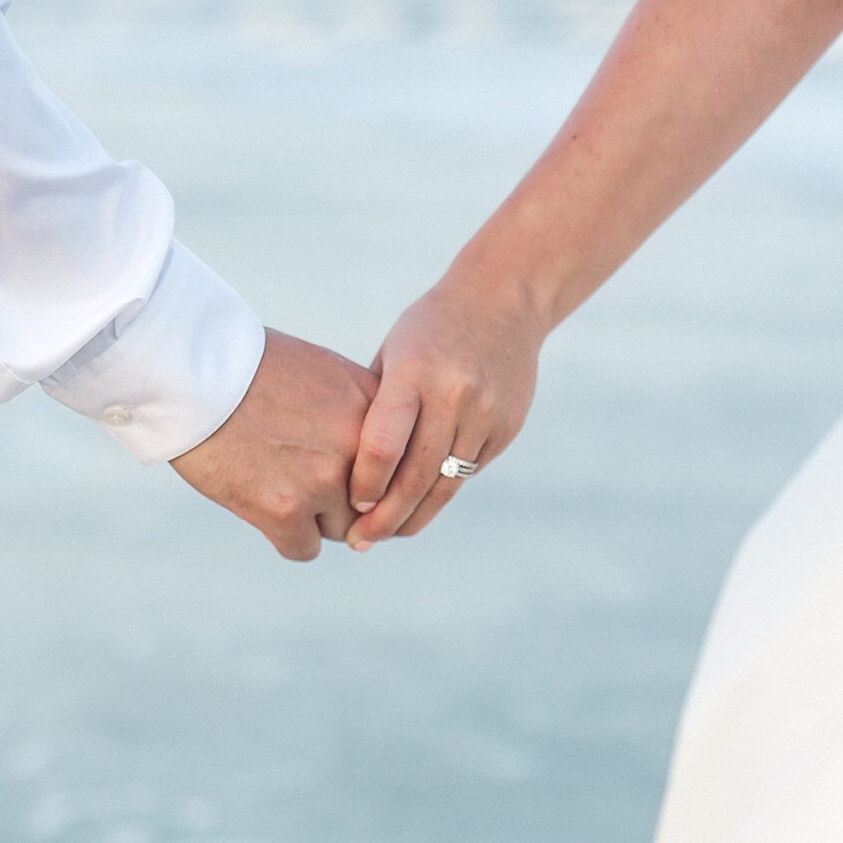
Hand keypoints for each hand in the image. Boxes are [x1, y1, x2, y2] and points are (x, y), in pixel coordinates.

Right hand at [172, 330, 376, 559]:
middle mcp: (360, 447)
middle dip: (345, 501)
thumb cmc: (253, 367)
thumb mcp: (326, 374)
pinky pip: (304, 549)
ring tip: (278, 484)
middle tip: (306, 480)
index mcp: (377, 409)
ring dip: (314, 518)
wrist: (192, 368)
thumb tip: (382, 463)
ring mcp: (323, 480)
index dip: (375, 479)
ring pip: (340, 530)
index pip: (398, 469)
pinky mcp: (284, 510)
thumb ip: (361, 415)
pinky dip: (285, 536)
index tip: (353, 479)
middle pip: (373, 504)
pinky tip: (262, 505)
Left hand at [346, 270, 542, 547]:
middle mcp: (454, 395)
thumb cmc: (429, 331)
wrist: (504, 301)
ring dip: (414, 516)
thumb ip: (373, 409)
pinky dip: (441, 493)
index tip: (349, 506)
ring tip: (386, 534)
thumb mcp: (393, 356)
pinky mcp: (506, 428)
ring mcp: (486, 414)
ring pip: (446, 485)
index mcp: (414, 373)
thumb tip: (336, 471)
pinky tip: (418, 507)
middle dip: (385, 518)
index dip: (365, 485)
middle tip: (360, 541)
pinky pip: (467, 472)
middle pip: (415, 477)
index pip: (383, 446)